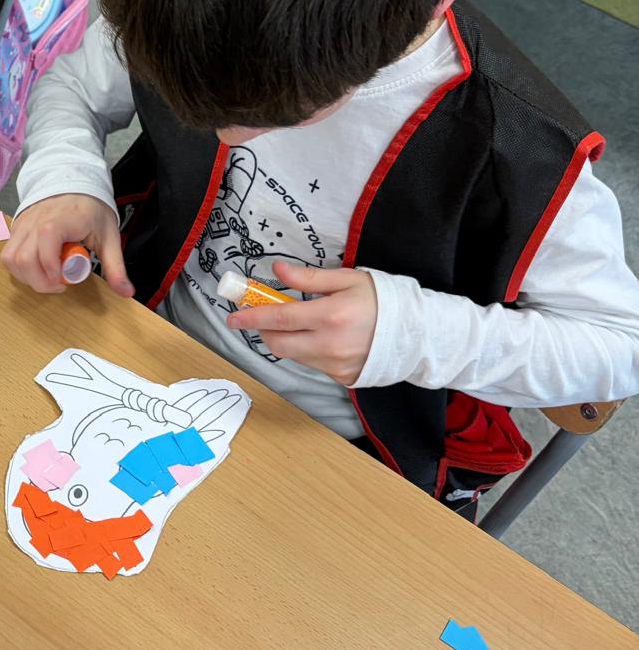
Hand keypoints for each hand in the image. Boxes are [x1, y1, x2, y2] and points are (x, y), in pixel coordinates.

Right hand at [1, 194, 133, 296]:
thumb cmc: (91, 211)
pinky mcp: (16, 229)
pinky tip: (38, 268)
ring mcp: (23, 224)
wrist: (75, 185)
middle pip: (23, 258)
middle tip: (58, 284)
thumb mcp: (109, 238)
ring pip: (10, 259)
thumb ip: (115, 267)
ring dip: (26, 276)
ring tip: (46, 277)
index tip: (64, 280)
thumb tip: (125, 292)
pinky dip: (19, 268)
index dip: (51, 267)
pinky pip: (8, 254)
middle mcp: (36, 221)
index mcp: (61, 220)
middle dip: (39, 281)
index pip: (46, 243)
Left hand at [227, 261, 377, 385]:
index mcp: (330, 316)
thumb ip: (309, 278)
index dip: (251, 317)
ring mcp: (335, 365)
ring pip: (293, 355)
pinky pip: (312, 364)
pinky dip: (308, 350)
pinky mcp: (341, 378)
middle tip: (263, 317)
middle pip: (278, 343)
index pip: (278, 317)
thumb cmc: (381, 300)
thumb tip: (277, 271)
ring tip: (299, 322)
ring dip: (286, 339)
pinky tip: (323, 338)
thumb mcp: (347, 279)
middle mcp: (329, 345)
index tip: (233, 316)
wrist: (415, 332)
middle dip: (263, 330)